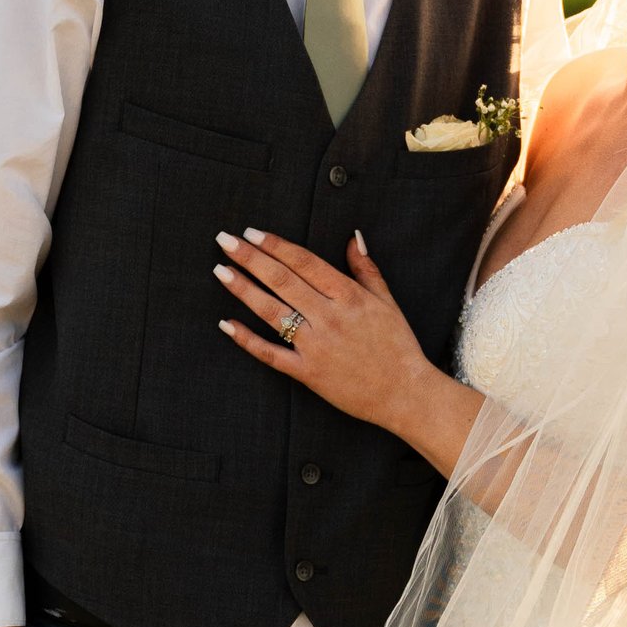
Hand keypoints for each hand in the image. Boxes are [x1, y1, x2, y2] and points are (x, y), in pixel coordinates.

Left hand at [214, 226, 477, 474]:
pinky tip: (226, 324)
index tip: (252, 232)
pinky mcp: (308, 373)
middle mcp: (330, 317)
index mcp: (349, 296)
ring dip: (243, 289)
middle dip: (250, 258)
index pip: (304, 263)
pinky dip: (247, 340)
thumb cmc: (398, 346)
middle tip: (225, 240)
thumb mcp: (387, 302)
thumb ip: (366, 268)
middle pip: (282, 281)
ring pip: (272, 312)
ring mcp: (316, 345)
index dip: (275, 245)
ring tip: (220, 271)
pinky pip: (271, 354)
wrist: (406, 393)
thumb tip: (353, 236)